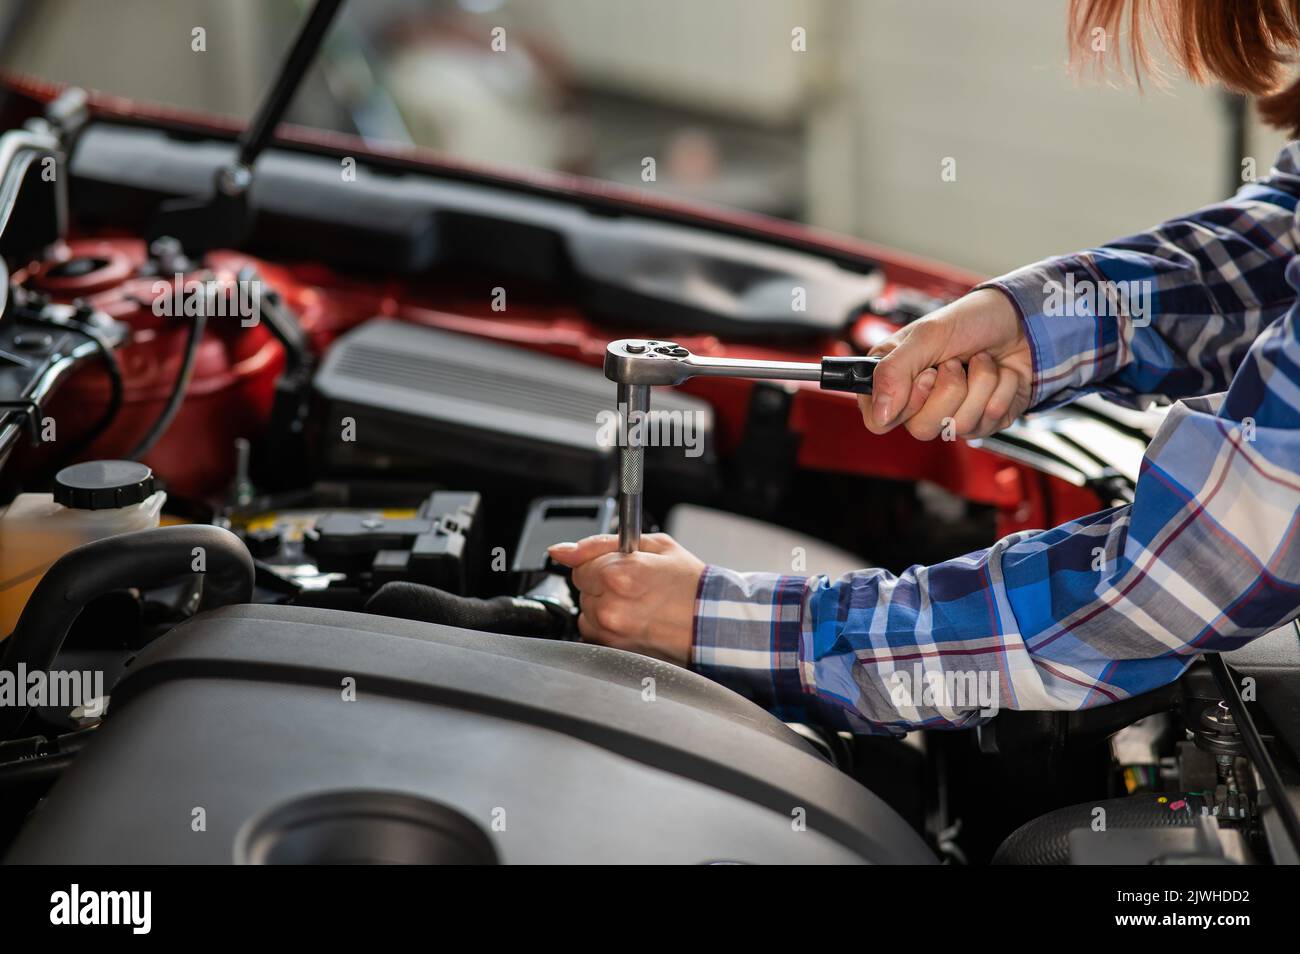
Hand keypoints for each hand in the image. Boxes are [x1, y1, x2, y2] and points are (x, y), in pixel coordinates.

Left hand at [546, 533, 703, 665]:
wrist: (713, 621)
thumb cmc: (690, 584)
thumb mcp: (654, 546)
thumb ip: (600, 544)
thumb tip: (562, 550)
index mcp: (619, 574)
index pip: (579, 564)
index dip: (601, 563)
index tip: (620, 567)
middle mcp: (611, 606)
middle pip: (582, 588)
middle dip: (602, 584)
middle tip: (635, 586)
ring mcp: (612, 633)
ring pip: (586, 612)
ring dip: (603, 606)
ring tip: (636, 605)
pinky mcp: (615, 651)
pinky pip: (594, 633)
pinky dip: (608, 627)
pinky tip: (633, 622)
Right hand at [860, 287, 1032, 439]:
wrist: (1021, 321)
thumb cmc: (970, 321)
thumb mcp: (925, 336)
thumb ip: (892, 372)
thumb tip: (880, 415)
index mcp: (894, 380)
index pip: (879, 421)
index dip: (904, 402)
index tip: (925, 375)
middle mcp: (920, 403)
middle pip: (921, 429)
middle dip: (949, 389)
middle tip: (954, 362)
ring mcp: (952, 415)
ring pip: (959, 426)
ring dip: (979, 384)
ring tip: (980, 360)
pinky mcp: (984, 422)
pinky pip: (988, 422)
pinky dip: (1000, 390)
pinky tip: (999, 373)